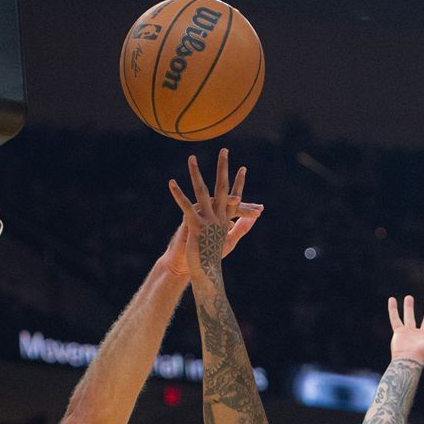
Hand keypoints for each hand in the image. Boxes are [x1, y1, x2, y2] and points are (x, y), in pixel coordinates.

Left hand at [165, 149, 260, 281]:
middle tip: (224, 150)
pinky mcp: (196, 226)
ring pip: (203, 191)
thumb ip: (242, 227)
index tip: (242, 168)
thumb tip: (252, 219)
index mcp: (226, 219)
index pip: (235, 197)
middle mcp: (219, 217)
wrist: (206, 273)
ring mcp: (208, 220)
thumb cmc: (215, 258)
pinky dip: (178, 194)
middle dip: (223, 167)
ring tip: (191, 157)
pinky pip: (186, 206)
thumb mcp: (231, 241)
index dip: (239, 182)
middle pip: (222, 187)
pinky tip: (171, 182)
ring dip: (196, 173)